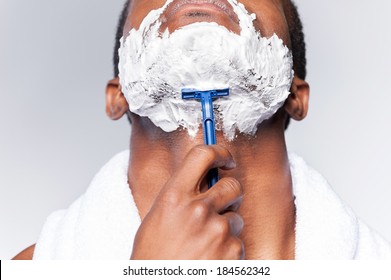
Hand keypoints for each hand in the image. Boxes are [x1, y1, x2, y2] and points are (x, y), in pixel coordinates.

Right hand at [130, 145, 243, 259]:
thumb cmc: (153, 257)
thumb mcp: (159, 217)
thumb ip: (181, 194)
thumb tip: (205, 177)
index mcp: (174, 196)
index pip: (203, 155)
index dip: (220, 152)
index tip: (226, 159)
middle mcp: (197, 209)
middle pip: (232, 184)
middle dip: (230, 194)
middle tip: (222, 205)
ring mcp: (216, 230)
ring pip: (237, 217)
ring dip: (227, 228)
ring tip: (206, 245)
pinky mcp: (231, 251)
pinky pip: (238, 241)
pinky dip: (229, 249)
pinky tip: (210, 259)